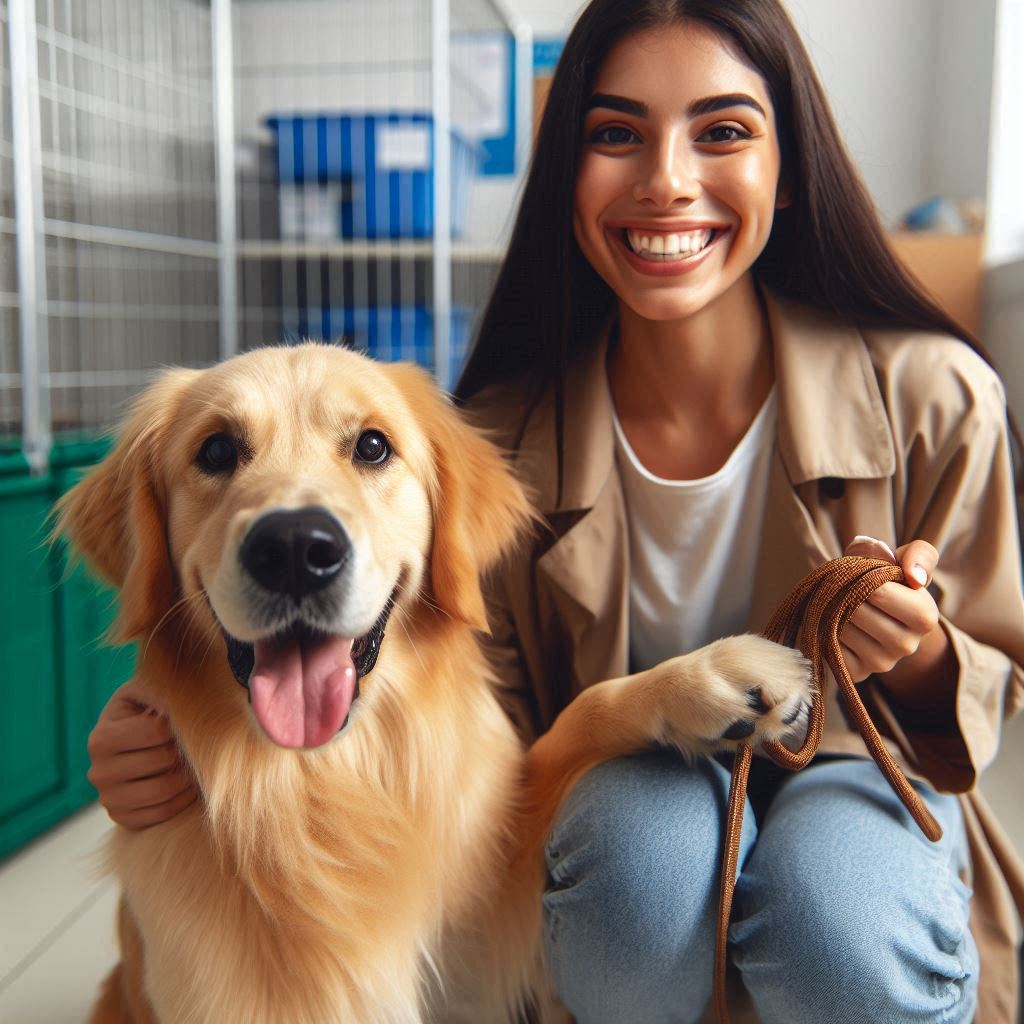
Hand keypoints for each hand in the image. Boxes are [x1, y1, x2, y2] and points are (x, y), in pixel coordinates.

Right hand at [87, 682, 196, 828]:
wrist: (137, 739)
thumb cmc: (147, 709)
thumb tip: (174, 707)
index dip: (178, 725)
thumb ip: (162, 690)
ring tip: (193, 760)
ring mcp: (108, 798)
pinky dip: (183, 798)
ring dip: (188, 775)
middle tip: (194, 742)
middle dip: (184, 749)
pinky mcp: (123, 818)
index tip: (182, 720)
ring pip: (163, 790)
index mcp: (101, 738)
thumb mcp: (149, 689)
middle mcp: (97, 772)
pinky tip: (187, 782)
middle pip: (162, 760)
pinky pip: (162, 813)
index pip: (156, 732)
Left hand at [839, 536, 940, 682]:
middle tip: (844, 585)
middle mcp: (906, 645)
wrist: (883, 617)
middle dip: (843, 592)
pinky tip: (834, 623)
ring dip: (831, 610)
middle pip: (855, 610)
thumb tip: (915, 577)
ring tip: (840, 603)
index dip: (860, 577)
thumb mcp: (909, 560)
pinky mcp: (857, 673)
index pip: (878, 592)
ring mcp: (881, 663)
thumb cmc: (894, 583)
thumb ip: (919, 555)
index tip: (859, 571)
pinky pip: (828, 645)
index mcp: (924, 616)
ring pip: (839, 627)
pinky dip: (824, 629)